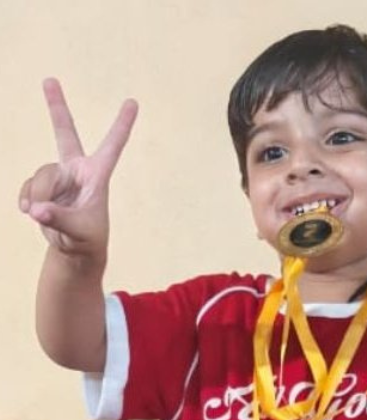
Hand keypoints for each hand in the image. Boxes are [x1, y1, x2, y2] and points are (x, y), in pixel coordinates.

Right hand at [19, 79, 137, 257]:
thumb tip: (36, 209)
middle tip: (49, 79)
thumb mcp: (79, 231)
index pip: (112, 145)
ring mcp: (58, 177)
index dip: (122, 124)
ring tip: (43, 214)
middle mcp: (77, 170)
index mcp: (98, 175)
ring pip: (41, 175)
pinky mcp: (41, 187)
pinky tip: (32, 213)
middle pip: (65, 133)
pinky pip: (28, 187)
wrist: (74, 249)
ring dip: (39, 196)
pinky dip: (27, 201)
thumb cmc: (88, 238)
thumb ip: (58, 219)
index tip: (133, 101)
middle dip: (56, 107)